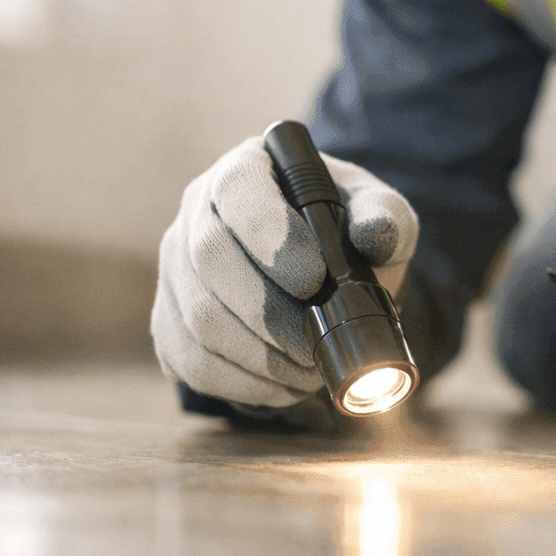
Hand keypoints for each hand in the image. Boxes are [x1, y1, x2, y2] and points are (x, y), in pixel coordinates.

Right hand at [151, 137, 418, 406]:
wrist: (324, 272)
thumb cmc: (348, 231)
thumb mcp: (377, 213)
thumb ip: (385, 215)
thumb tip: (376, 234)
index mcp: (247, 168)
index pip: (238, 190)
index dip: (270, 238)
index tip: (315, 280)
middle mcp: (197, 210)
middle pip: (210, 259)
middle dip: (268, 312)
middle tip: (315, 344)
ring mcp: (175, 267)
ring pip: (198, 318)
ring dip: (258, 356)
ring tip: (309, 370)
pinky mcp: (170, 320)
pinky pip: (191, 360)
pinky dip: (241, 383)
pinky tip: (284, 387)